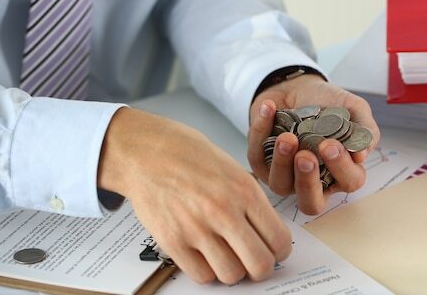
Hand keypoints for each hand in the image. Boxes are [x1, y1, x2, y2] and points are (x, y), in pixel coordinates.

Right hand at [98, 108, 291, 284]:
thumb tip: (268, 233)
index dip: (280, 251)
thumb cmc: (189, 155)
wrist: (146, 151)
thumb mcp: (233, 169)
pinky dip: (207, 271)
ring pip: (231, 275)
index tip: (273, 250)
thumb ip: (252, 202)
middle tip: (253, 259)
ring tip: (227, 256)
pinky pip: (201, 275)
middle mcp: (224, 211)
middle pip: (260, 265)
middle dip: (261, 267)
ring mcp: (197, 229)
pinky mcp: (172, 241)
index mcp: (245, 191)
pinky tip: (205, 255)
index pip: (279, 240)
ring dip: (233, 270)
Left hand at [248, 74, 379, 214]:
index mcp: (341, 171)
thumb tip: (361, 155)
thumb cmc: (328, 104)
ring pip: (281, 185)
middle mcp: (314, 180)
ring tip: (287, 137)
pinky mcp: (261, 163)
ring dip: (282, 162)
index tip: (331, 144)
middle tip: (306, 156)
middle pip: (311, 202)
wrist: (298, 87)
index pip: (348, 182)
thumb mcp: (354, 109)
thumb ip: (364, 130)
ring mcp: (286, 176)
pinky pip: (257, 157)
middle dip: (308, 181)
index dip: (341, 168)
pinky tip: (269, 109)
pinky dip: (261, 132)